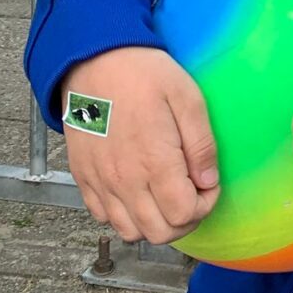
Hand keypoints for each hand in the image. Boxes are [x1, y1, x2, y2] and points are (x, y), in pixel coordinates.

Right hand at [60, 48, 219, 244]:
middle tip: (192, 194)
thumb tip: (209, 181)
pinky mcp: (83, 177)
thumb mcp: (188, 98)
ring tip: (166, 194)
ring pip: (131, 232)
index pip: (184, 215)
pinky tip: (139, 190)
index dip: (204, 206)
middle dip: (184, 220)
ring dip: (155, 221)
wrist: (94, 60)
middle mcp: (124, 180)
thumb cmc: (144, 74)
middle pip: (159, 233)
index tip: (208, 185)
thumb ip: (202, 145)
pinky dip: (125, 214)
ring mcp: (100, 181)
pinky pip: (104, 217)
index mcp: (154, 162)